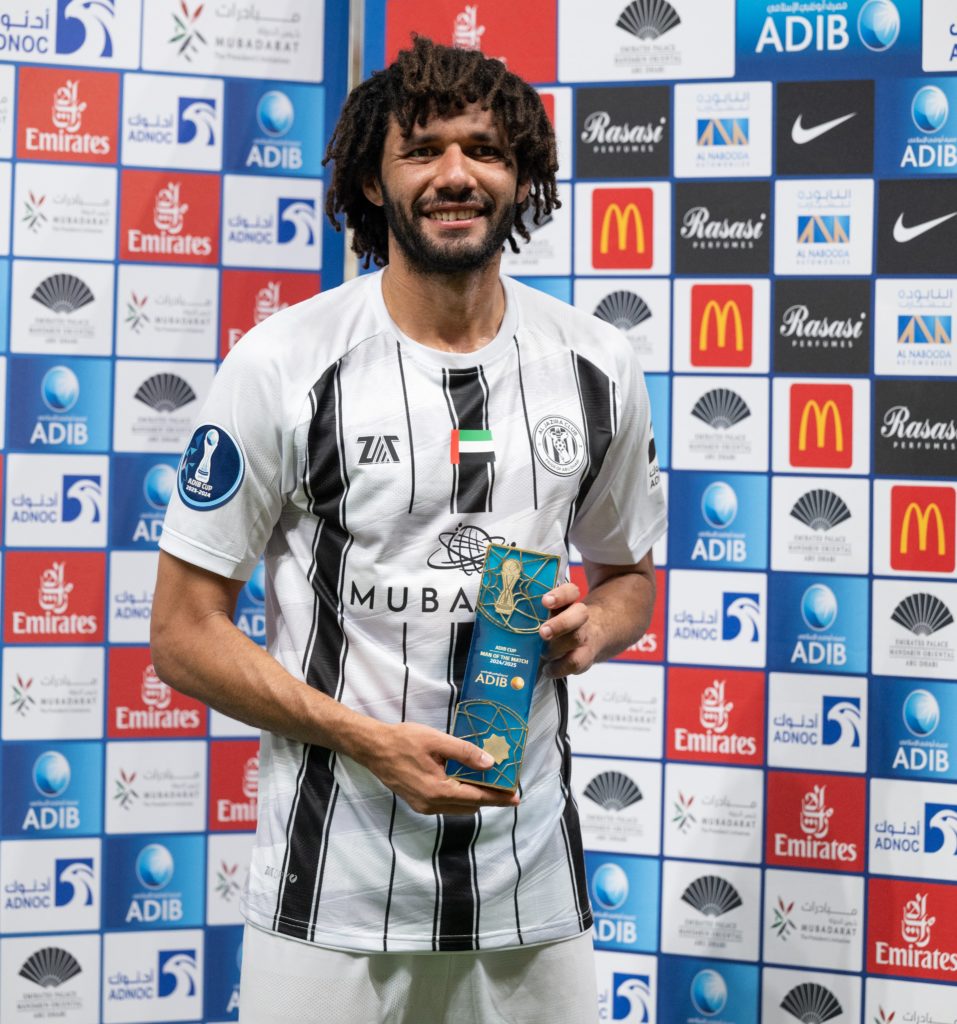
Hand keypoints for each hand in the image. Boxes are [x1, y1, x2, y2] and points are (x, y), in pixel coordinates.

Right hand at [359, 721, 520, 815]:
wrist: (373, 748)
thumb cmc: (404, 740)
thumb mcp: (437, 740)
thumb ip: (464, 752)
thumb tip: (490, 763)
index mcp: (437, 790)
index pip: (477, 798)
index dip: (498, 798)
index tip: (516, 797)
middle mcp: (431, 804)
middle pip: (470, 806)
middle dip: (488, 797)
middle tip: (503, 783)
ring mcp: (423, 805)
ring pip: (458, 807)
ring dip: (473, 796)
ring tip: (487, 780)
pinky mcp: (418, 802)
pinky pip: (446, 804)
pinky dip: (459, 795)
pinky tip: (463, 779)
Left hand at [539, 581, 596, 677]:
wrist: (586, 637)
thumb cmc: (555, 622)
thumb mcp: (547, 613)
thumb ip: (531, 612)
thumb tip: (501, 620)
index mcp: (569, 601)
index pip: (571, 591)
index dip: (560, 595)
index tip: (545, 601)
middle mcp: (579, 616)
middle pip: (579, 614)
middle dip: (561, 623)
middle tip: (543, 632)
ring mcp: (584, 635)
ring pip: (577, 637)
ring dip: (557, 646)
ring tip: (542, 653)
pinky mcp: (585, 656)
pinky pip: (575, 662)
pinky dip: (559, 667)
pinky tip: (547, 670)